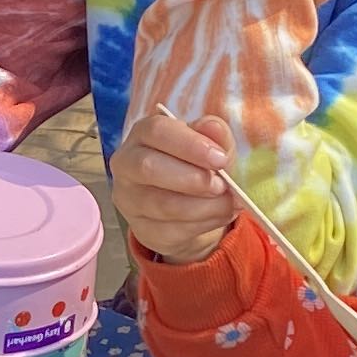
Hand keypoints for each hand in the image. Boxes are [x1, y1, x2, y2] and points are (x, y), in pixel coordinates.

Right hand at [112, 102, 237, 265]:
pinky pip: (173, 230)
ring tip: (229, 202)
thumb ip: (214, 135)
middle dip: (192, 178)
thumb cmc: (196, 165)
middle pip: (149, 168)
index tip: (220, 159)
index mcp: (142, 135)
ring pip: (163, 204)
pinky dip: (204, 223)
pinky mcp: (142, 229)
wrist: (187, 206)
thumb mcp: (210, 146)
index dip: (189, 144)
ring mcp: (130, 200)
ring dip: (204, 206)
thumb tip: (213, 126)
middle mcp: (127, 165)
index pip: (157, 131)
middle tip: (223, 185)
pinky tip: (220, 215)